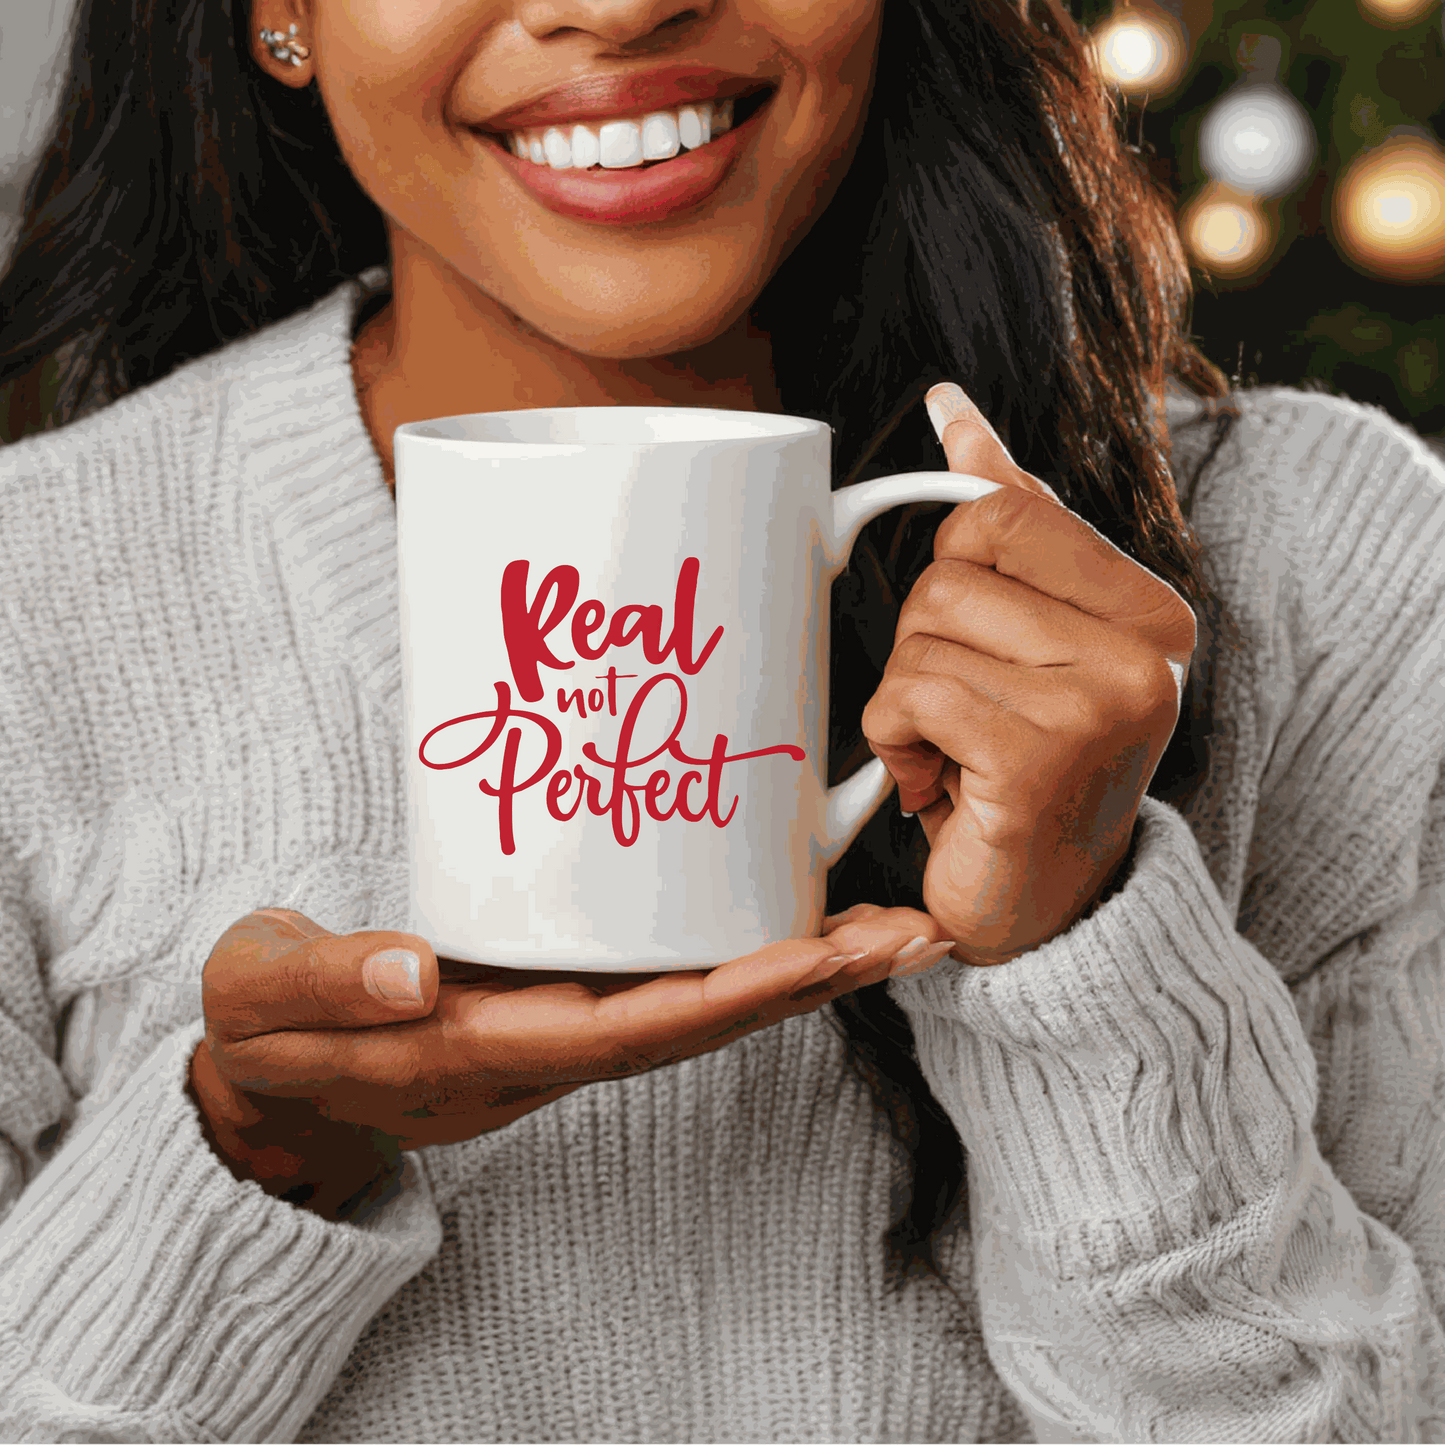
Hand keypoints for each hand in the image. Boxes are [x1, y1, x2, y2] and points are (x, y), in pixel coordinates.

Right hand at [188, 906, 952, 1219]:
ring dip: (802, 968)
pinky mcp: (558, 994)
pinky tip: (793, 914)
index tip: (826, 955)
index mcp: (483, 1052)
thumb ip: (330, 985)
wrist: (272, 1070)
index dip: (735, 995)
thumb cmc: (271, 1030)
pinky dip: (744, 952)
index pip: (631, 1030)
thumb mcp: (266, 1001)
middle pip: (702, 1020)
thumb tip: (418, 972)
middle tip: (914, 932)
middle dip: (812, 982)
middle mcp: (545, 1048)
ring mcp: (558, 1025)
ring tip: (892, 923)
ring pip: (699, 999)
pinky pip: (668, 977)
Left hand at [861, 382, 1195, 966]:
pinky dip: (895, 738)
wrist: (1038, 911)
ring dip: (905, 699)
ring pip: (922, 630)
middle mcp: (1147, 650)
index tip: (976, 646)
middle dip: (923, 644)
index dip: (950, 576)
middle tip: (962, 716)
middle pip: (950, 568)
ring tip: (953, 754)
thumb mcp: (1025, 640)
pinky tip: (935, 784)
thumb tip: (950, 408)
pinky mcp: (1045, 755)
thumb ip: (1007, 523)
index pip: (996, 511)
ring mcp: (1104, 702)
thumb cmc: (1020, 768)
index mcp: (1149, 609)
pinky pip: (911, 691)